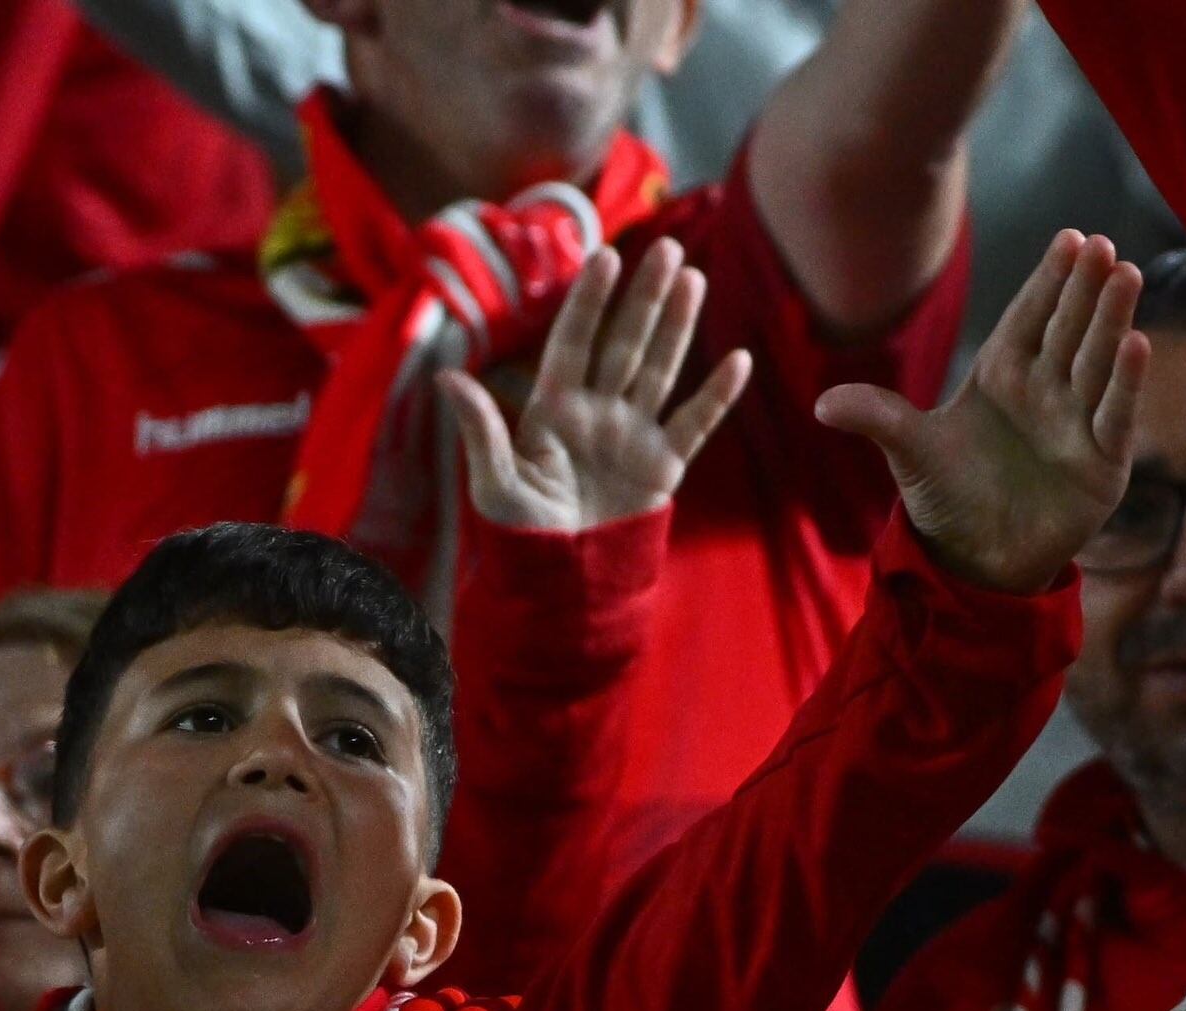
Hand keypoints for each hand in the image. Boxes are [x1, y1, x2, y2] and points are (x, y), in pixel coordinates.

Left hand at [441, 239, 753, 535]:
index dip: (589, 302)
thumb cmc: (522, 538)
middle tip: (667, 249)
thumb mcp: (495, 486)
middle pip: (624, 343)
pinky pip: (694, 423)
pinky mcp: (664, 465)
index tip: (604, 259)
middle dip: (645, 298)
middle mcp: (597, 411)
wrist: (565, 585)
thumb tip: (448, 377)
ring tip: (693, 280)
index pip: (574, 343)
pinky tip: (738, 360)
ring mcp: (633, 434)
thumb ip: (481, 431)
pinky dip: (717, 395)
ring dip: (678, 326)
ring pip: (660, 369)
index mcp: (554, 409)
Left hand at [817, 229, 1146, 593]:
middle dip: (1087, 288)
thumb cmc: (945, 498)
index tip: (1071, 237)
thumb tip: (820, 405)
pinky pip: (1115, 414)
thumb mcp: (909, 453)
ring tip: (1127, 275)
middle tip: (1105, 245)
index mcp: (1001, 374)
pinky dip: (1126, 382)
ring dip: (1112, 320)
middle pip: (1069, 328)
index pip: (1029, 316)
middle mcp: (1044, 389)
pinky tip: (1137, 343)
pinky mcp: (1102, 461)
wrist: (974, 562)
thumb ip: (877, 418)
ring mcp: (1076, 422)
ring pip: (1097, 360)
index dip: (1050, 279)